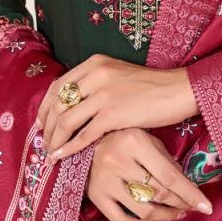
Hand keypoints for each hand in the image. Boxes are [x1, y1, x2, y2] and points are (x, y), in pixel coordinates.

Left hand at [36, 53, 198, 162]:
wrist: (179, 90)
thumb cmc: (152, 86)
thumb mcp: (118, 75)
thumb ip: (95, 85)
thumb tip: (72, 107)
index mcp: (95, 64)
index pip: (58, 86)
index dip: (45, 107)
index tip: (42, 123)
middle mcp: (96, 75)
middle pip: (58, 104)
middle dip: (47, 127)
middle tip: (45, 142)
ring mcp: (104, 94)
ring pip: (66, 120)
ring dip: (55, 139)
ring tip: (52, 152)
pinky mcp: (113, 114)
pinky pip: (83, 134)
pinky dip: (69, 147)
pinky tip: (62, 156)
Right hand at [85, 127, 212, 220]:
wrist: (85, 140)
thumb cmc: (123, 138)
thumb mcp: (147, 140)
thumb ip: (167, 161)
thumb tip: (191, 184)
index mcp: (135, 143)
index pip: (169, 175)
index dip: (190, 193)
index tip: (206, 207)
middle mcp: (118, 162)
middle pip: (157, 193)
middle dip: (179, 204)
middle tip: (191, 207)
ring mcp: (105, 181)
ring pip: (142, 209)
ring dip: (165, 216)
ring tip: (176, 214)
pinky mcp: (96, 196)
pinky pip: (121, 220)